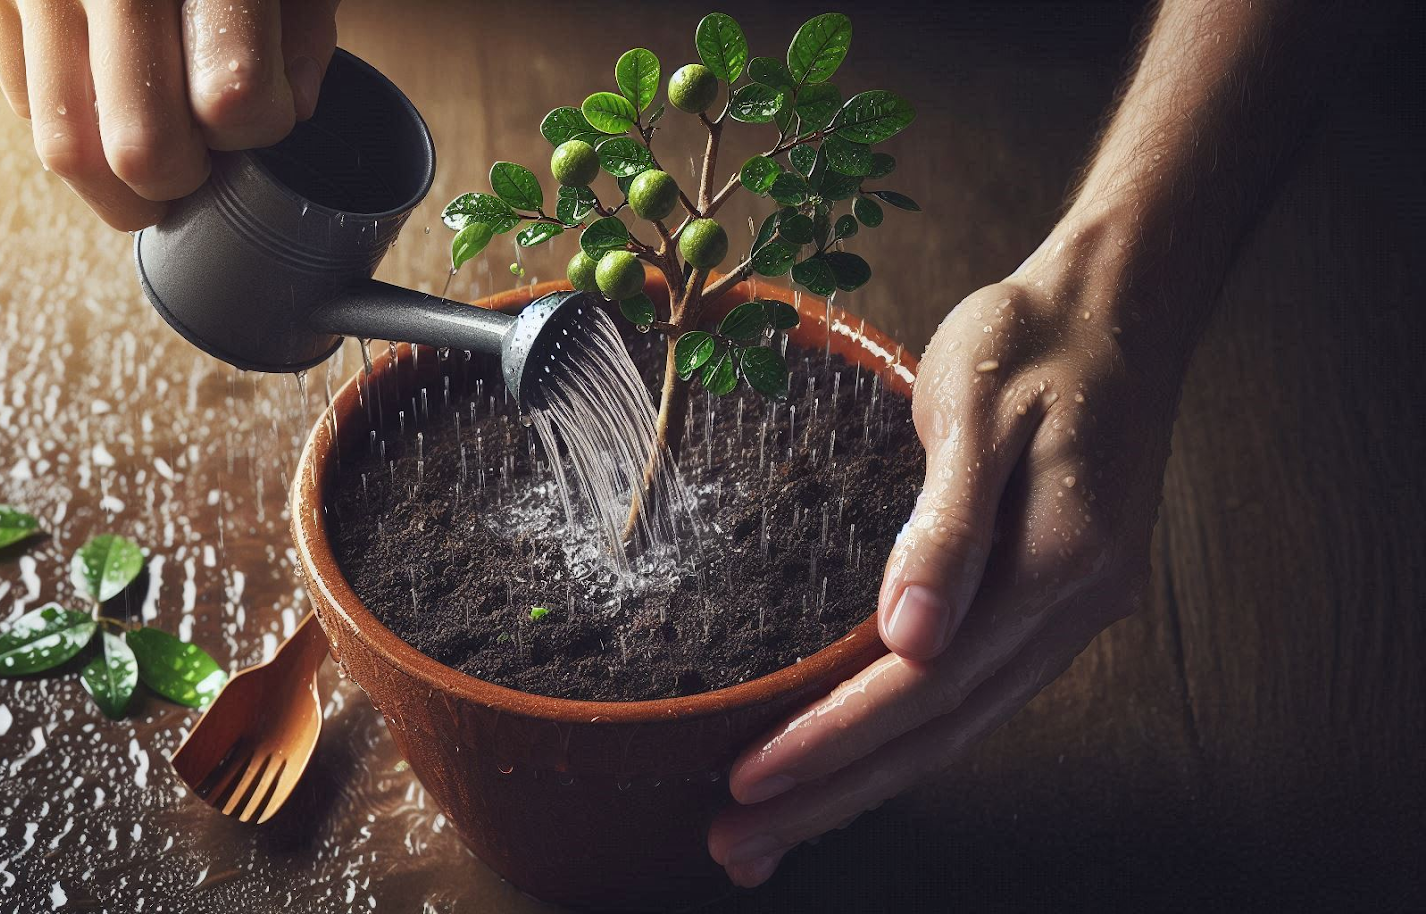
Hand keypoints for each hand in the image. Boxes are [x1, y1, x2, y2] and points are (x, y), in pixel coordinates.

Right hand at [0, 0, 339, 229]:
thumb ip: (304, 29)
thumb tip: (287, 115)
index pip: (233, 98)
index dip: (259, 128)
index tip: (262, 112)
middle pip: (143, 144)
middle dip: (186, 178)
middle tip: (205, 162)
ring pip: (69, 149)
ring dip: (123, 185)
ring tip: (161, 164)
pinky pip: (27, 102)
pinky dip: (77, 128)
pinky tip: (110, 99)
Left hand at [708, 224, 1189, 886]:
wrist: (1114, 308)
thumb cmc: (1029, 342)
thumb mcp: (974, 412)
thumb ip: (945, 528)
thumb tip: (907, 638)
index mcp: (1055, 566)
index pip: (923, 686)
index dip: (833, 739)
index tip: (748, 780)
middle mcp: (1071, 611)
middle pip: (937, 734)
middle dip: (833, 795)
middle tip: (737, 845)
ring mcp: (1069, 613)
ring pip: (956, 726)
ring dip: (864, 781)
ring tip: (774, 825)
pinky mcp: (1052, 602)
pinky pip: (973, 693)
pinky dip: (906, 738)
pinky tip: (857, 759)